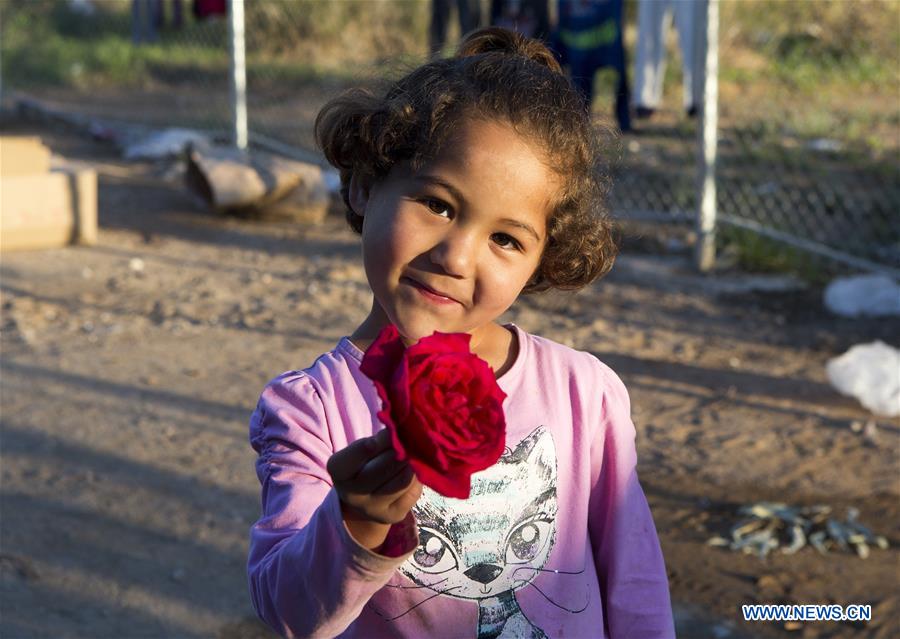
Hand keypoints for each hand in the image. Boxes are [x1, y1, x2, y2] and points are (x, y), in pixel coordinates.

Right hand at [327, 429, 421, 548]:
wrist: (366, 500)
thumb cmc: (365, 465)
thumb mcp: (363, 450)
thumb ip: (378, 442)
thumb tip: (401, 435)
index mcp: (339, 472)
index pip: (352, 458)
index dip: (370, 445)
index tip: (388, 432)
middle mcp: (352, 495)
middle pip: (383, 468)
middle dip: (401, 451)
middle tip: (411, 438)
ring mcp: (373, 509)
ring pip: (402, 481)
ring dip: (413, 463)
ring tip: (416, 452)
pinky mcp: (394, 516)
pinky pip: (413, 491)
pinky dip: (418, 478)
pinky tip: (417, 469)